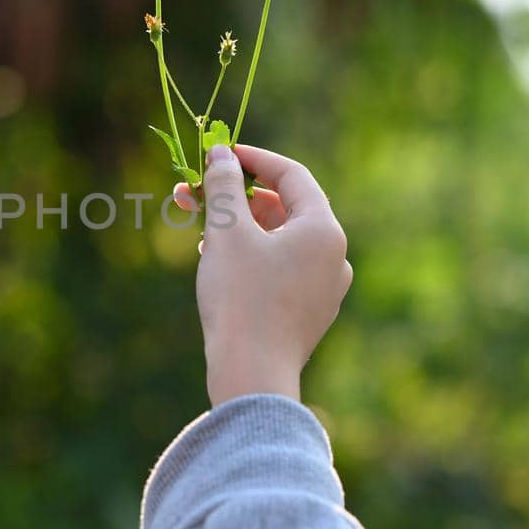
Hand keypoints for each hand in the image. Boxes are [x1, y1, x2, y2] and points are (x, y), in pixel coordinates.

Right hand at [172, 143, 352, 405]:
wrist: (252, 375)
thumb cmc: (241, 298)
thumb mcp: (227, 232)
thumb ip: (225, 185)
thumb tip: (221, 154)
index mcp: (323, 229)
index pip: (291, 175)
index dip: (253, 158)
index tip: (219, 153)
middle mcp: (333, 256)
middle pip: (284, 208)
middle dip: (237, 198)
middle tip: (194, 193)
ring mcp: (324, 288)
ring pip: (279, 241)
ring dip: (239, 228)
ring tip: (199, 233)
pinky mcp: (308, 314)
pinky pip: (280, 270)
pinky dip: (251, 257)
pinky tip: (217, 264)